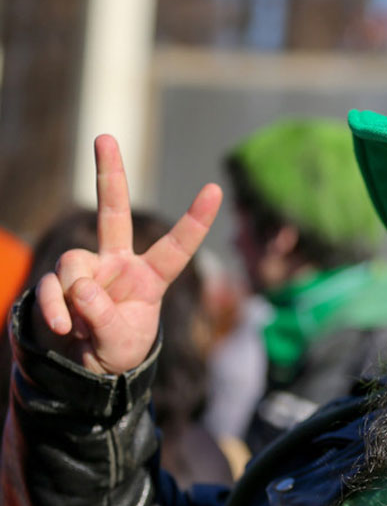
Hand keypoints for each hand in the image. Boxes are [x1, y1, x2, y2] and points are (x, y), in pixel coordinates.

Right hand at [32, 134, 221, 374]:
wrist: (83, 368)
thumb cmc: (116, 349)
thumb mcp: (121, 342)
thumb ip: (105, 318)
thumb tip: (81, 287)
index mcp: (150, 277)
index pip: (176, 247)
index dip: (195, 221)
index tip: (215, 189)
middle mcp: (118, 264)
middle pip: (114, 213)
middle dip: (109, 175)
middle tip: (105, 137)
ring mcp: (87, 270)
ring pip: (74, 265)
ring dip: (76, 300)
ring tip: (81, 329)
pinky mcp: (58, 282)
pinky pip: (51, 287)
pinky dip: (55, 310)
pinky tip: (64, 329)